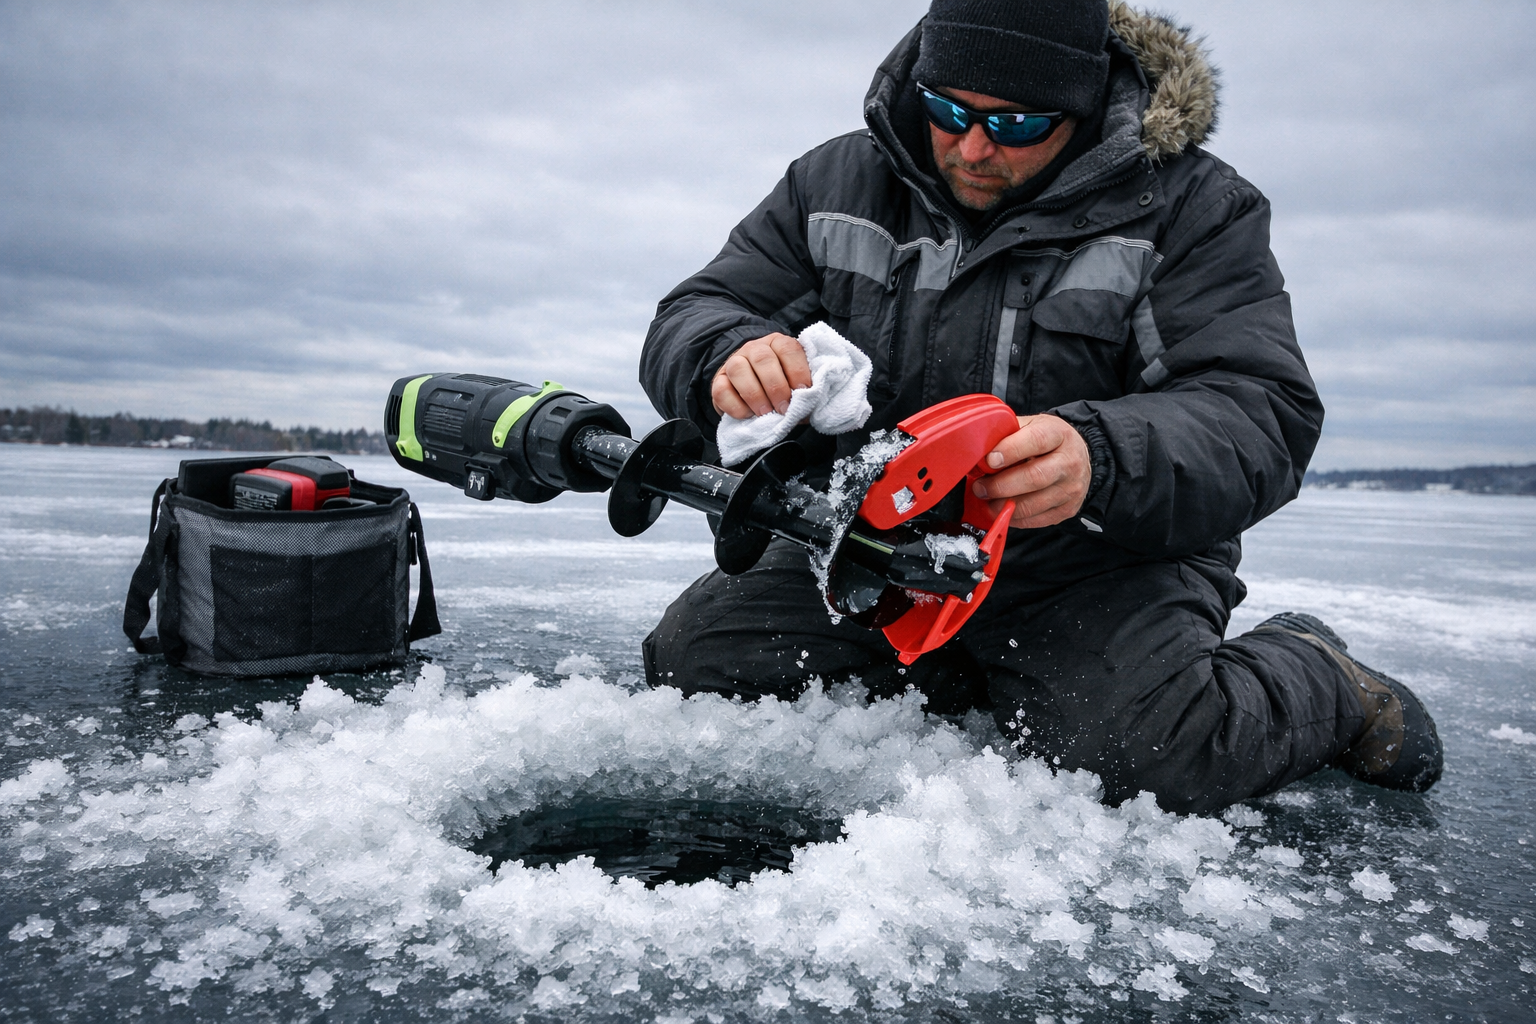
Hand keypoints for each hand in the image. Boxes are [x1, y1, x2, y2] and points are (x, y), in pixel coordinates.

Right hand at [711, 333, 812, 418]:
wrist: (754, 395)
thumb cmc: (782, 389)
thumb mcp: (796, 385)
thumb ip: (803, 390)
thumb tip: (808, 404)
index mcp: (778, 344)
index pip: (788, 349)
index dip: (797, 371)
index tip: (804, 392)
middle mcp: (754, 348)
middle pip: (762, 359)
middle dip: (776, 387)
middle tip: (784, 408)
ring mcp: (734, 362)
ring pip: (738, 370)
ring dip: (754, 395)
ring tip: (765, 413)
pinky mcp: (718, 380)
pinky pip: (721, 389)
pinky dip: (735, 406)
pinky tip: (748, 415)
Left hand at [970, 414, 1092, 528]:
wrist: (1079, 457)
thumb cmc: (1047, 441)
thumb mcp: (1031, 426)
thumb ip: (1006, 434)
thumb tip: (977, 449)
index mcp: (1058, 434)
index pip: (1036, 440)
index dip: (1010, 450)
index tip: (989, 460)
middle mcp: (1069, 462)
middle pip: (1034, 477)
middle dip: (1000, 485)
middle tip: (980, 487)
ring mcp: (1071, 488)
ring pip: (1033, 504)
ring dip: (1003, 506)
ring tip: (987, 501)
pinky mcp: (1067, 510)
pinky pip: (1036, 520)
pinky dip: (1014, 518)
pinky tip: (1002, 510)